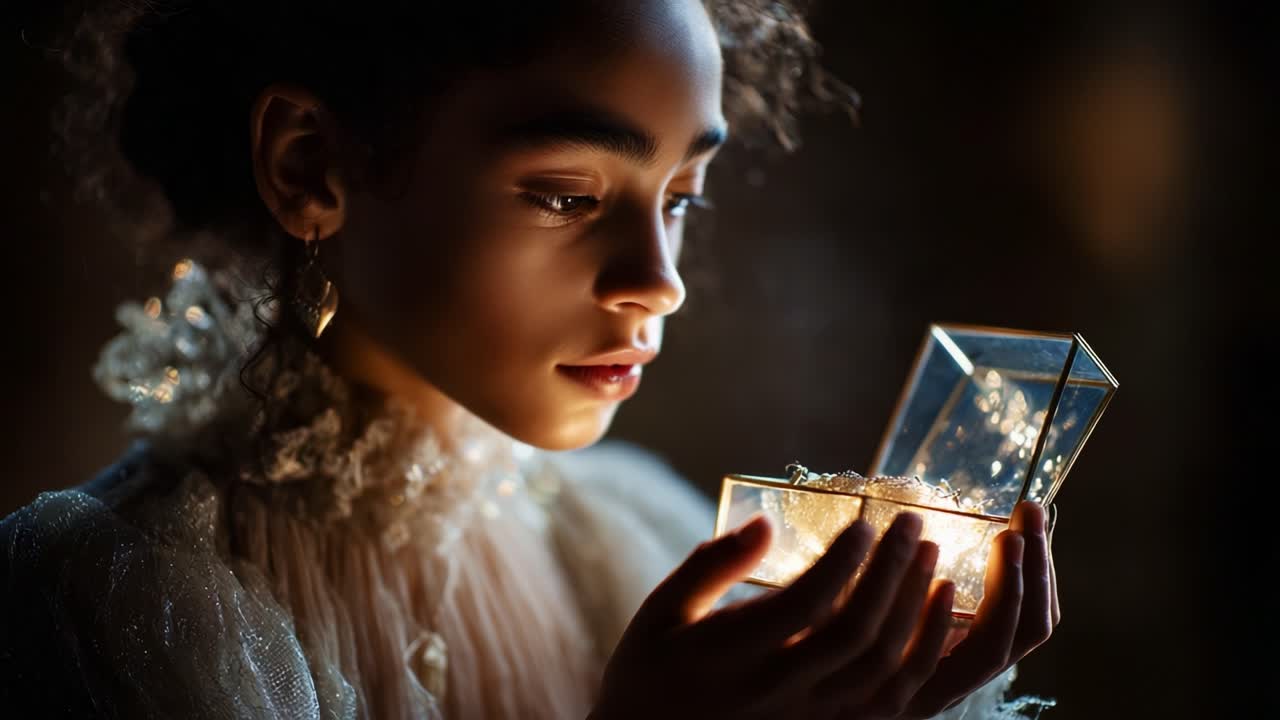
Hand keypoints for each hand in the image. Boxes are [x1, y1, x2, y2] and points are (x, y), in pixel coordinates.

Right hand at [589, 501, 1057, 719]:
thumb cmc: (649, 671)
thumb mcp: (662, 610)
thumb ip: (713, 565)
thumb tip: (766, 523)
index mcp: (730, 655)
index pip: (804, 603)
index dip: (842, 561)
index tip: (864, 520)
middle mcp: (776, 691)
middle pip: (854, 632)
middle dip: (891, 572)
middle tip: (911, 524)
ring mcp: (807, 716)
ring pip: (882, 666)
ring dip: (913, 606)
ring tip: (928, 555)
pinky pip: (891, 696)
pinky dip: (923, 651)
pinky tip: (939, 608)